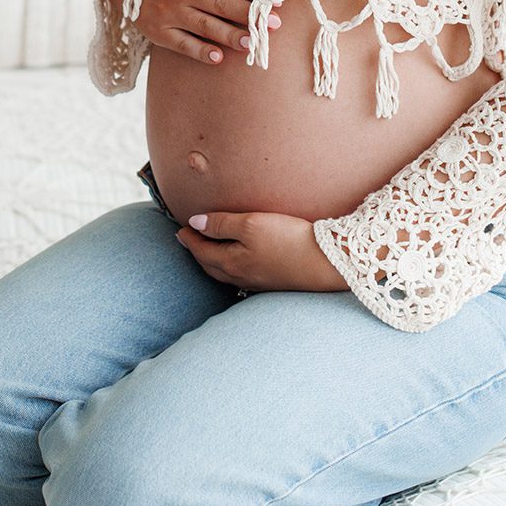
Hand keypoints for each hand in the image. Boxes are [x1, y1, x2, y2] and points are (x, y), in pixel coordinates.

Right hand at [108, 0, 287, 65]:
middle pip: (222, 4)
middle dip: (252, 15)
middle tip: (275, 25)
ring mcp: (168, 11)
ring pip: (207, 27)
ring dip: (232, 36)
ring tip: (253, 43)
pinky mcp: (157, 31)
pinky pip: (183, 45)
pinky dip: (200, 52)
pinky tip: (219, 58)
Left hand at [175, 211, 350, 293]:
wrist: (326, 263)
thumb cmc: (288, 240)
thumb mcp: (251, 224)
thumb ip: (221, 224)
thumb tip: (195, 223)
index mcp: (231, 263)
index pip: (201, 251)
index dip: (188, 239)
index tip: (180, 229)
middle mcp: (241, 277)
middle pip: (210, 265)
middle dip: (197, 252)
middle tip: (188, 240)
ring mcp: (257, 282)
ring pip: (225, 273)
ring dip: (212, 261)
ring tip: (208, 250)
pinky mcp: (273, 281)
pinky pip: (242, 276)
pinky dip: (230, 267)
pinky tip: (239, 261)